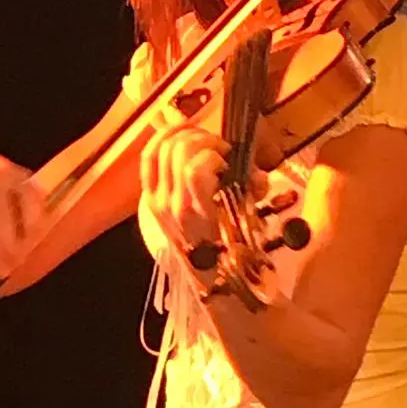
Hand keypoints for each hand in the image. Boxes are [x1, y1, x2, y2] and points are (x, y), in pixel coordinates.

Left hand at [140, 124, 267, 266]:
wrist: (203, 275)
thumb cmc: (229, 247)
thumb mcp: (247, 217)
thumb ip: (253, 190)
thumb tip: (257, 173)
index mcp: (199, 211)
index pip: (195, 169)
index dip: (213, 153)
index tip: (228, 158)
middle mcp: (173, 203)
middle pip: (179, 150)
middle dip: (203, 139)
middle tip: (219, 147)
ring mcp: (157, 199)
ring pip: (163, 148)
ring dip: (185, 135)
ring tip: (202, 139)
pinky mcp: (148, 197)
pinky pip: (148, 158)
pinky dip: (161, 139)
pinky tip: (177, 132)